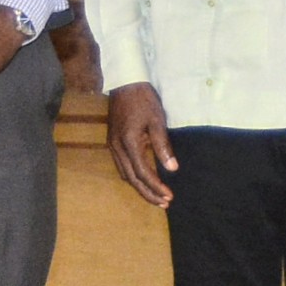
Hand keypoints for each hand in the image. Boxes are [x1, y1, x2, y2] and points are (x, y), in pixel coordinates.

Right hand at [106, 84, 176, 206]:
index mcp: (128, 143)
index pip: (143, 173)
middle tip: (164, 203)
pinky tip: (143, 180)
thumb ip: (163, 146)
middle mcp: (117, 147)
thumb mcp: (157, 121)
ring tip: (155, 196)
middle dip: (148, 193)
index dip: (156, 187)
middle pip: (132, 178)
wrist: (125, 82)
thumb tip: (172, 169)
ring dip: (140, 187)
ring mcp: (112, 145)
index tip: (169, 196)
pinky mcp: (113, 141)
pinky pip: (121, 166)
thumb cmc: (144, 99)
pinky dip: (132, 176)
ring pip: (125, 174)